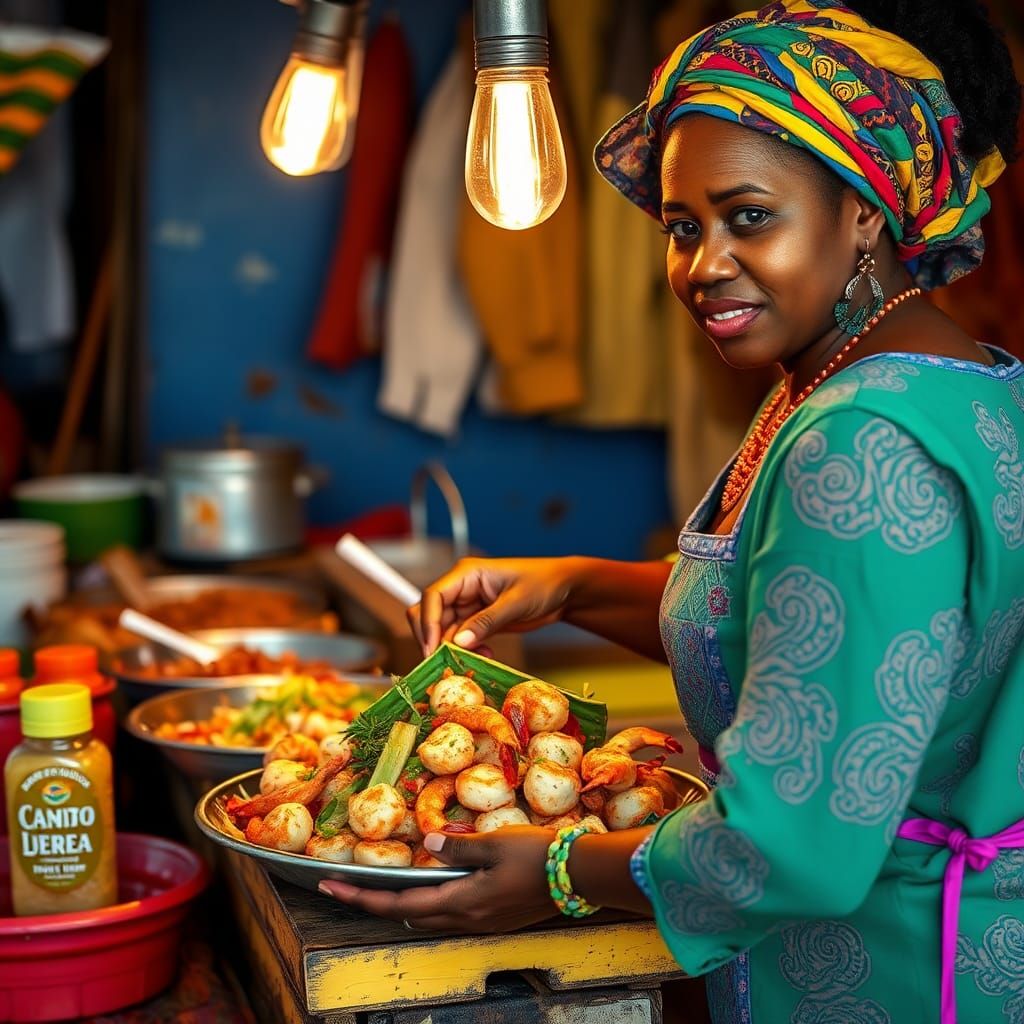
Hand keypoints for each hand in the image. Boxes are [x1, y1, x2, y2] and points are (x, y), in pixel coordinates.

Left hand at [317, 828, 557, 933]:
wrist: (577, 876)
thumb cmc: (537, 855)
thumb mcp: (495, 843)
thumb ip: (458, 847)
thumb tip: (427, 844)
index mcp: (461, 902)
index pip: (398, 903)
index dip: (362, 896)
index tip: (331, 887)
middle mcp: (466, 918)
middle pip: (407, 917)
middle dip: (371, 903)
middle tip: (342, 888)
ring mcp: (481, 922)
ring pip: (427, 919)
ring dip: (398, 907)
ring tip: (375, 890)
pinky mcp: (494, 919)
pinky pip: (448, 917)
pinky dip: (426, 906)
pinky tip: (427, 891)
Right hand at [408, 556, 582, 655]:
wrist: (565, 590)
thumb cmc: (545, 583)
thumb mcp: (516, 602)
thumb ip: (487, 621)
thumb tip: (458, 641)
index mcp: (467, 573)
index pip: (433, 596)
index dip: (428, 622)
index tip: (433, 648)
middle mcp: (462, 589)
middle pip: (431, 615)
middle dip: (434, 639)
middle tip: (445, 663)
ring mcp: (468, 606)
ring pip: (444, 631)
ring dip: (454, 649)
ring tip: (472, 661)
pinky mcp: (477, 621)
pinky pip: (461, 639)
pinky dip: (467, 650)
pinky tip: (484, 656)